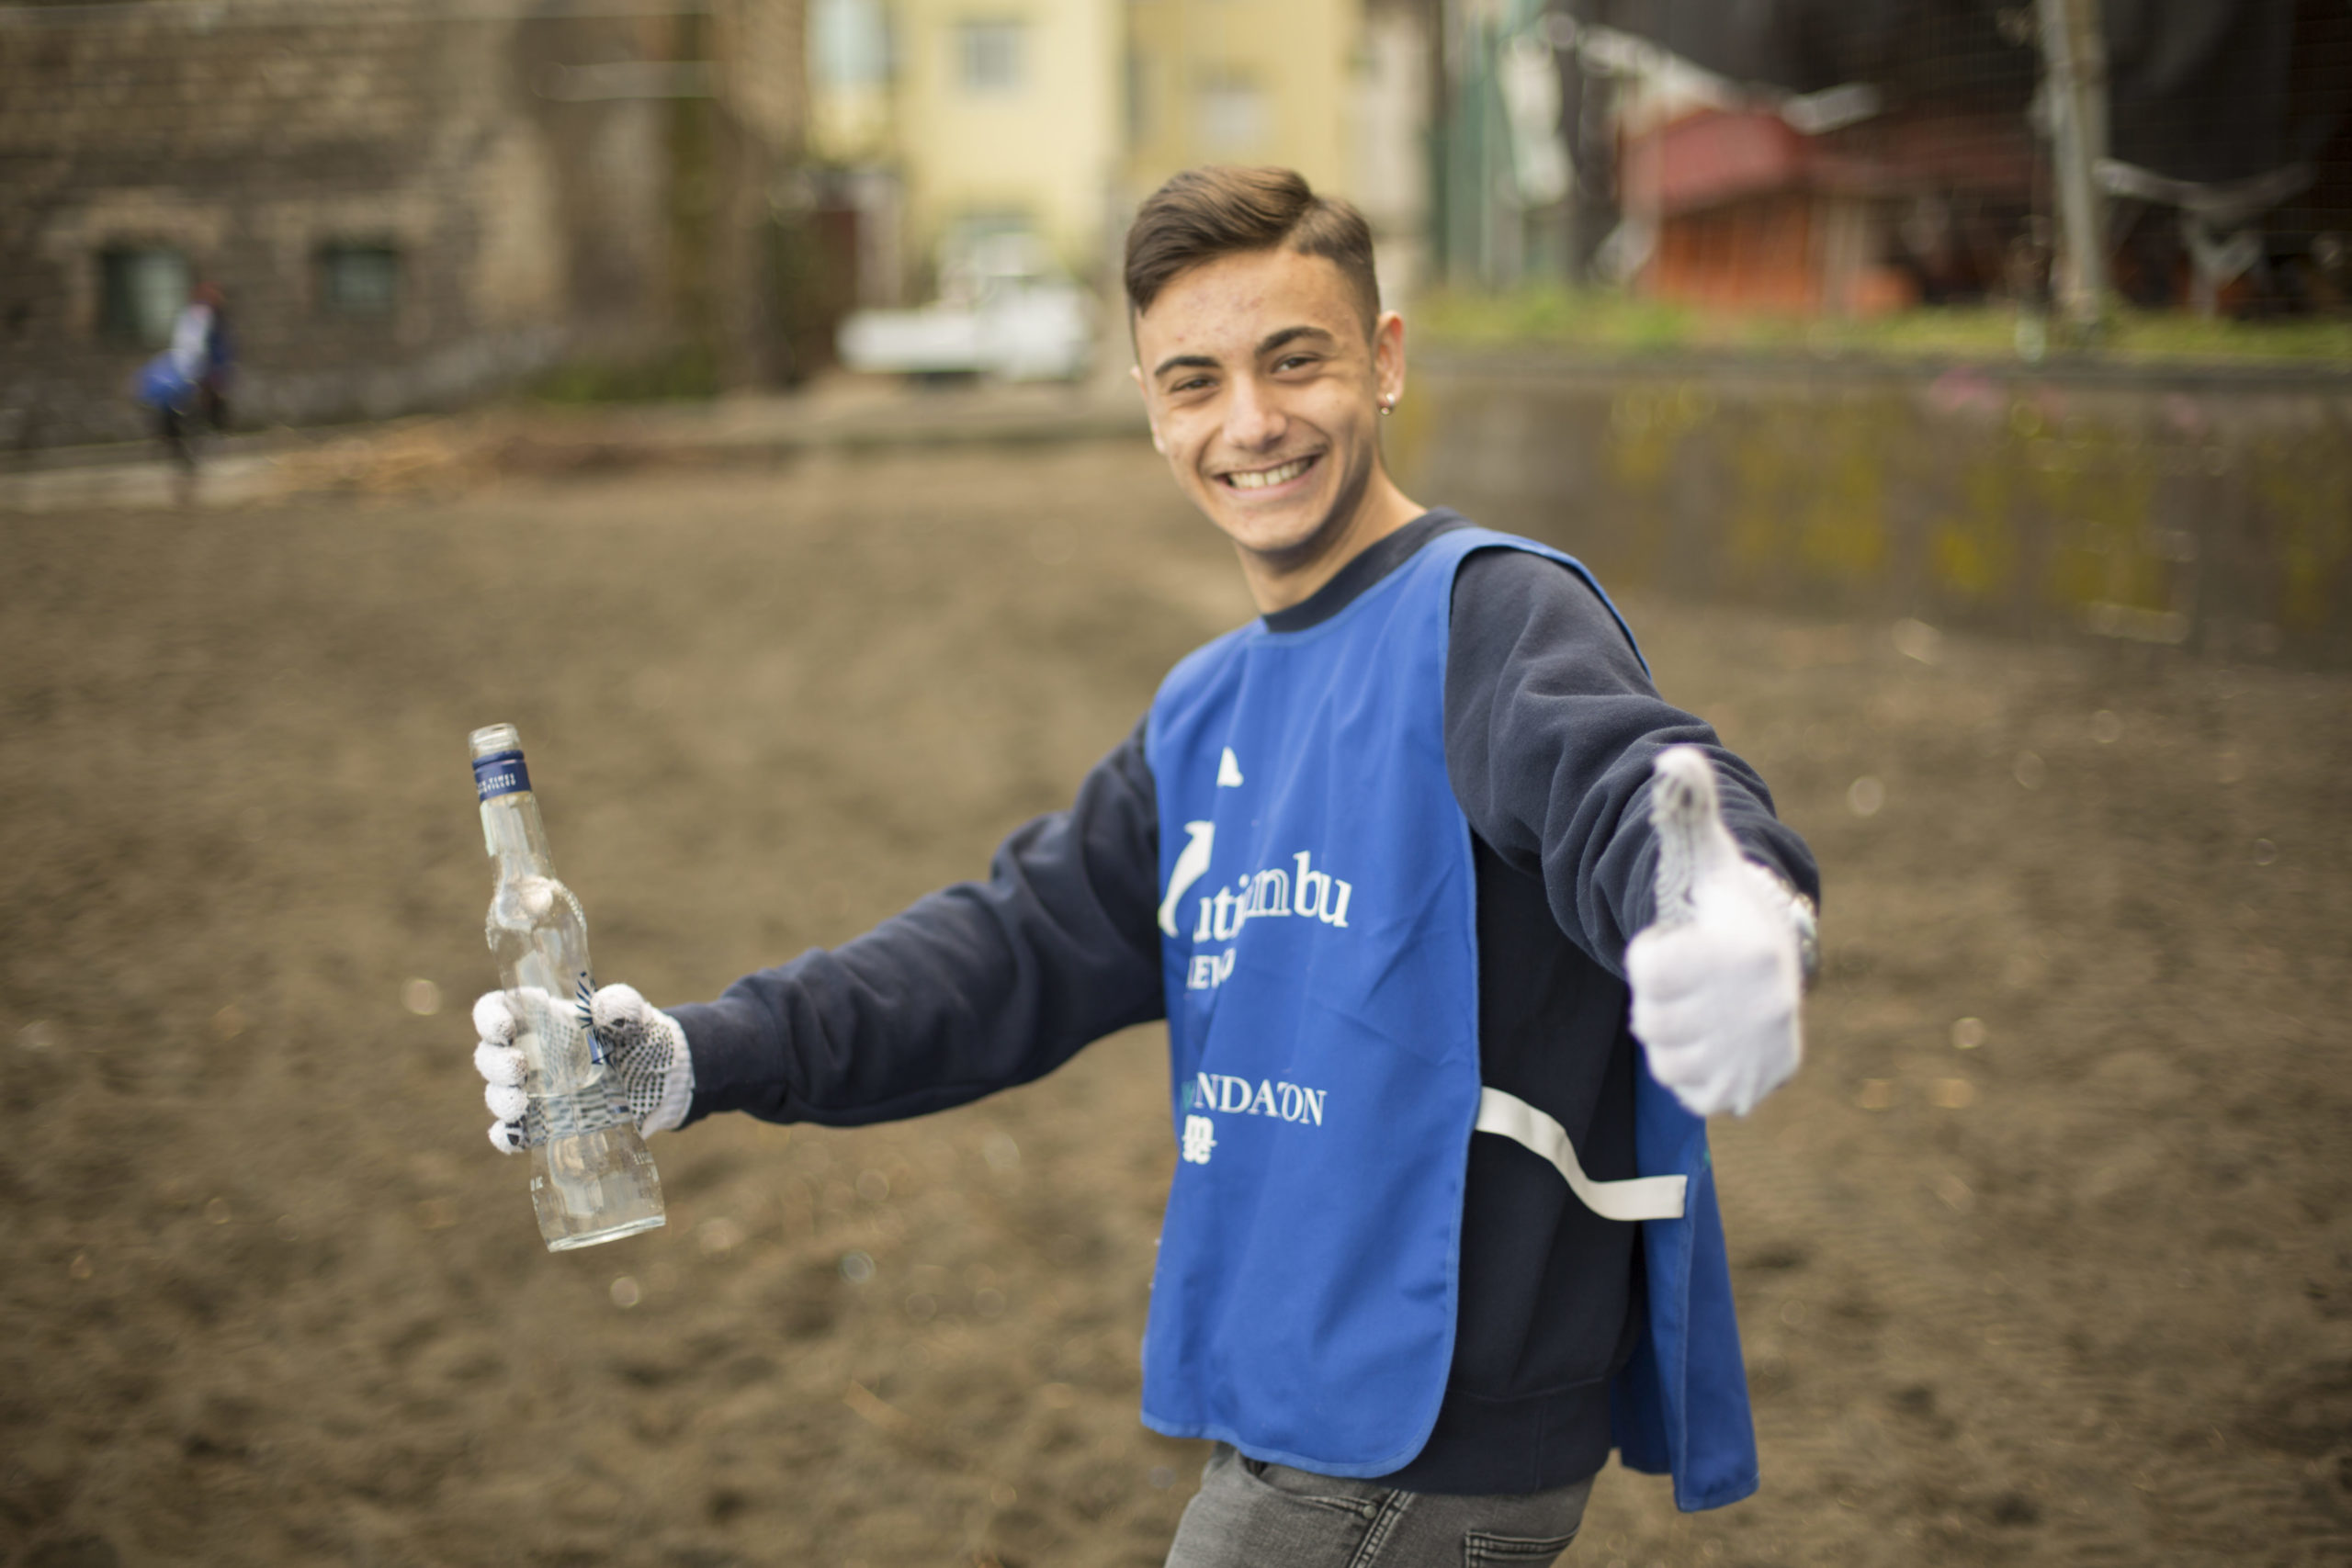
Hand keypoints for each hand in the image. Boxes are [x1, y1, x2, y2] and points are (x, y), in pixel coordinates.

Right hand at [472, 984, 693, 1152]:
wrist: (661, 1080)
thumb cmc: (638, 1038)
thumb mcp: (635, 1017)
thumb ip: (621, 1004)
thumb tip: (603, 1007)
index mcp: (540, 1019)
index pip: (496, 1010)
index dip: (489, 1017)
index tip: (503, 1027)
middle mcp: (529, 1055)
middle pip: (489, 1056)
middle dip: (495, 1063)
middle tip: (517, 1067)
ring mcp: (534, 1092)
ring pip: (497, 1095)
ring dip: (500, 1099)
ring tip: (519, 1103)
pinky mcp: (545, 1125)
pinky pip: (513, 1134)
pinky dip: (507, 1136)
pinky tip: (516, 1136)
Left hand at [1625, 746, 1807, 1116]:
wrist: (1772, 958)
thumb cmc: (1721, 902)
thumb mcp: (1703, 852)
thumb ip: (1684, 805)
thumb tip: (1672, 757)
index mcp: (1743, 951)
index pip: (1647, 970)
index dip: (1652, 952)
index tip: (1683, 937)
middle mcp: (1761, 1009)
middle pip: (1650, 1019)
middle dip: (1659, 995)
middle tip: (1690, 973)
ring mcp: (1759, 1055)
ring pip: (1665, 1057)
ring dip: (1669, 1030)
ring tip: (1699, 1000)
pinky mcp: (1753, 1092)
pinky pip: (1684, 1088)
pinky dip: (1687, 1067)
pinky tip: (1709, 1034)